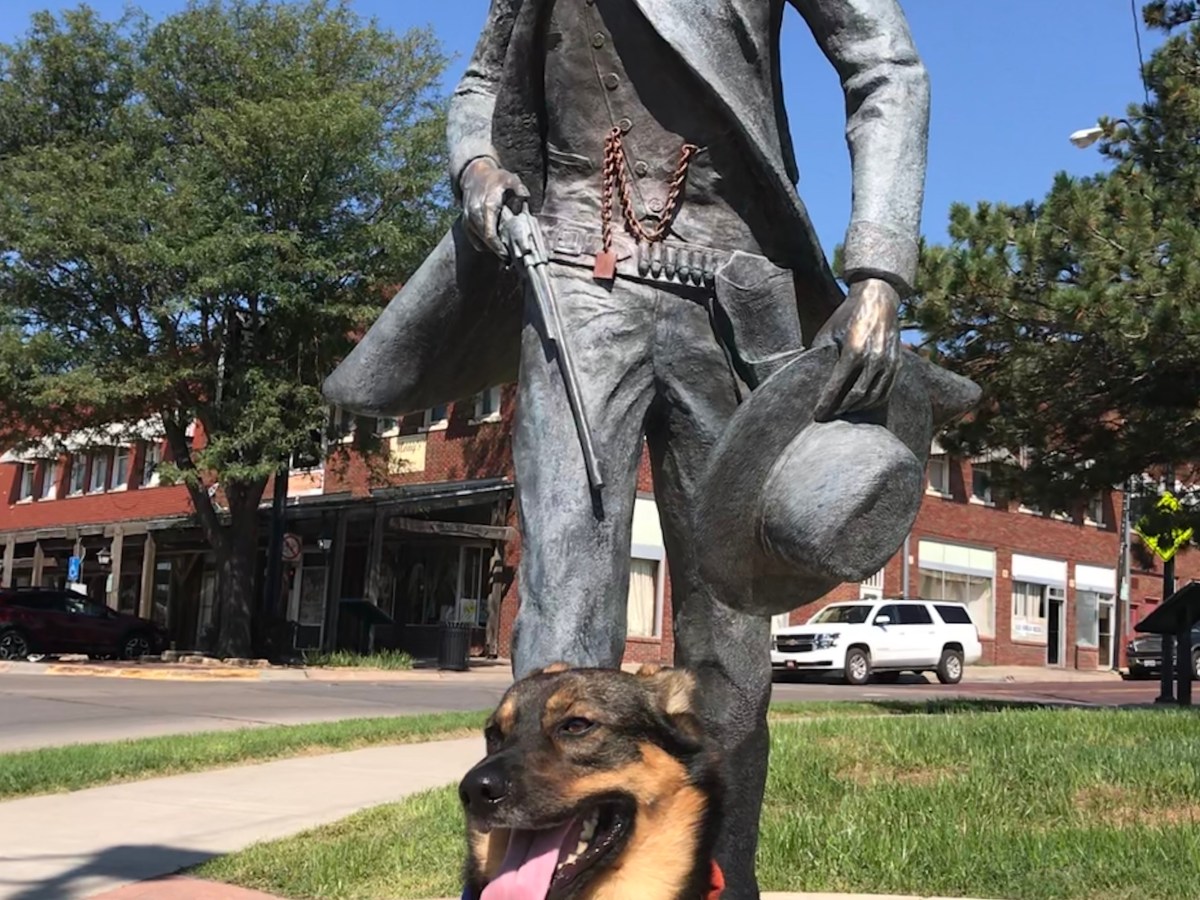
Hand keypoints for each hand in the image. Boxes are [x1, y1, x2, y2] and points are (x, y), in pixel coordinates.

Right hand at [460, 157, 529, 258]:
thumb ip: (519, 188)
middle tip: (511, 259)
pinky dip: (484, 245)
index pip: (490, 235)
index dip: (499, 248)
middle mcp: (474, 215)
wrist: (474, 174)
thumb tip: (525, 197)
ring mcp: (468, 220)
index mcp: (486, 207)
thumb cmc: (494, 178)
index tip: (508, 256)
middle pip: (485, 241)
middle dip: (498, 251)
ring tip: (506, 252)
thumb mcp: (509, 179)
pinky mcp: (466, 223)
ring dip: (492, 249)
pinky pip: (474, 240)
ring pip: (479, 242)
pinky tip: (496, 245)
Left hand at [812, 278, 900, 420]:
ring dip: (857, 409)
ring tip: (843, 413)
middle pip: (856, 396)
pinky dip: (873, 402)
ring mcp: (889, 362)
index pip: (838, 386)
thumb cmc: (847, 314)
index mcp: (854, 351)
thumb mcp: (829, 332)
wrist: (878, 297)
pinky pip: (886, 391)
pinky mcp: (897, 363)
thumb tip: (810, 378)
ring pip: (873, 397)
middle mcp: (874, 358)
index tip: (817, 415)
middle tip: (828, 417)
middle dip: (840, 410)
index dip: (826, 403)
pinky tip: (861, 405)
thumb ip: (822, 356)